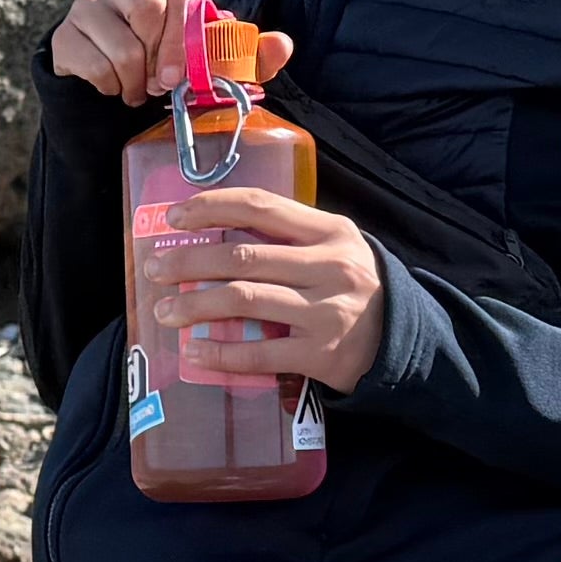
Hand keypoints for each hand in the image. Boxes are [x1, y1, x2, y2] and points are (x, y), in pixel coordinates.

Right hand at [56, 0, 251, 101]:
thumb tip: (282, 45)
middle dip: (157, 56)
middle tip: (159, 83)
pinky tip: (112, 88)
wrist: (113, 92)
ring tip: (137, 89)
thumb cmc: (167, 70)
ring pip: (118, 41)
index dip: (182, 39)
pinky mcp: (64, 36)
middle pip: (145, 6)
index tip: (180, 75)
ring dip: (133, 79)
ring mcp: (88, 7)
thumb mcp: (213, 66)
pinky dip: (108, 86)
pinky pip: (91, 63)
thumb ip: (247, 56)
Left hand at [134, 186, 387, 391]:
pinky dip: (222, 353)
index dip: (211, 207)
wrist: (406, 341)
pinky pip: (260, 353)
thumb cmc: (354, 288)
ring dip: (195, 305)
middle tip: (154, 269)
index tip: (174, 218)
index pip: (260, 206)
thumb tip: (214, 234)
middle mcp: (329, 267)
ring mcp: (326, 312)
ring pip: (245, 300)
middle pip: (243, 256)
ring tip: (164, 312)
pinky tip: (196, 351)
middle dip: (189, 262)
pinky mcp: (322, 355)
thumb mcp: (336, 248)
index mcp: (330, 232)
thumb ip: (288, 238)